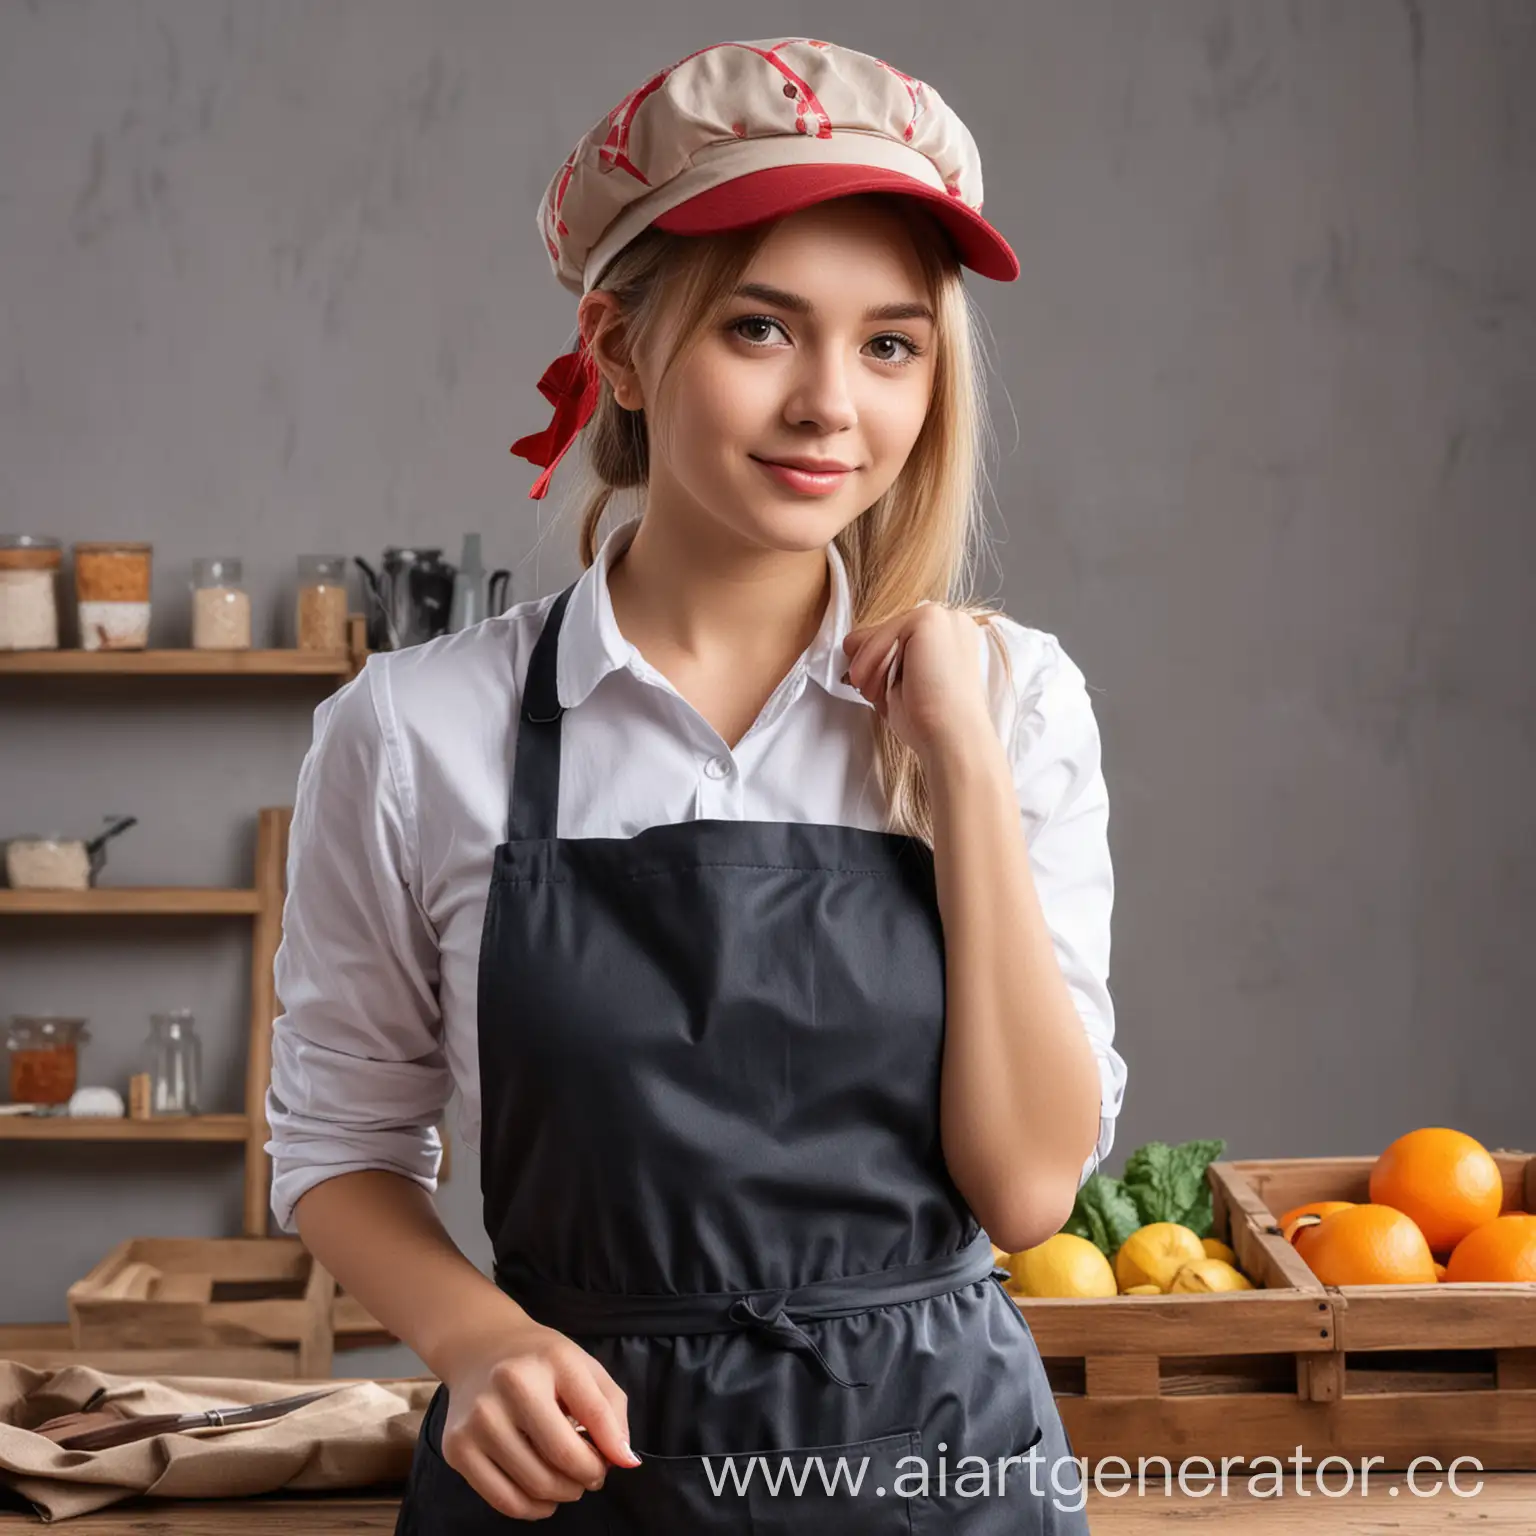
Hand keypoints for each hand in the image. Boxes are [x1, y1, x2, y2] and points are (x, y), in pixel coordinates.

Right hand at [437, 1319, 637, 1519]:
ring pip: (533, 1485)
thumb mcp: (583, 1367)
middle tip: (591, 1474)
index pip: (594, 1416)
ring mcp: (477, 1420)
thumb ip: (609, 1410)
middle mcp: (507, 1387)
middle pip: (562, 1457)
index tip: (617, 1462)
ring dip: (562, 1494)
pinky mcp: (456, 1448)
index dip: (612, 1450)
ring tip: (567, 1482)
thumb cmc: (539, 1362)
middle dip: (587, 1477)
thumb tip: (624, 1460)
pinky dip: (531, 1508)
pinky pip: (502, 1500)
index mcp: (548, 1360)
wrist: (479, 1348)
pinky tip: (542, 1494)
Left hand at [841, 602, 996, 762]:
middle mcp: (950, 622)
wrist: (951, 737)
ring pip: (884, 630)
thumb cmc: (929, 721)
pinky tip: (881, 683)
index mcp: (949, 639)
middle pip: (889, 629)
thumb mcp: (897, 682)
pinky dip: (872, 657)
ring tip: (876, 692)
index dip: (879, 660)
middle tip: (870, 692)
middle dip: (872, 661)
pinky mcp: (930, 619)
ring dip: (870, 663)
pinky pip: (884, 630)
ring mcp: (943, 617)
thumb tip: (851, 642)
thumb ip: (880, 658)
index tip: (873, 689)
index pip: (899, 637)